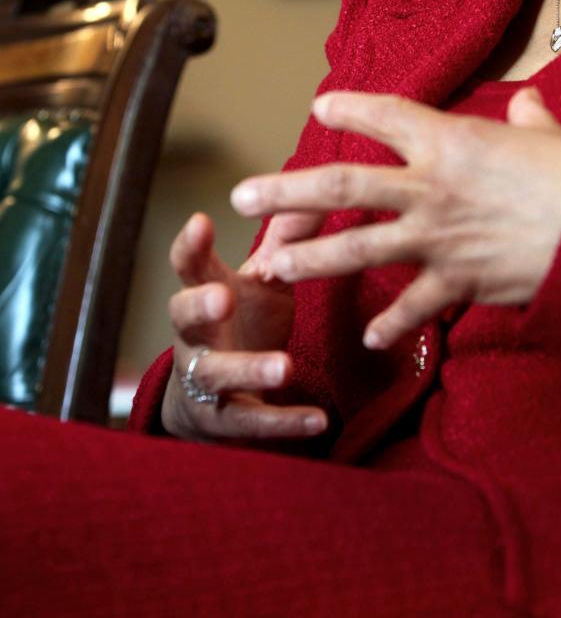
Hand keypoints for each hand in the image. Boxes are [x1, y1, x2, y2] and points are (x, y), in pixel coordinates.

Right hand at [160, 212, 327, 442]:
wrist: (214, 401)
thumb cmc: (244, 322)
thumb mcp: (263, 281)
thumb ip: (286, 241)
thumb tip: (320, 193)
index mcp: (206, 292)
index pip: (189, 265)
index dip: (189, 245)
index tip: (201, 221)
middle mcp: (196, 336)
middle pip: (183, 317)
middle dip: (200, 306)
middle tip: (223, 297)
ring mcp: (206, 381)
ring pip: (216, 375)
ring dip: (249, 369)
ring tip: (285, 366)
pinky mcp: (225, 422)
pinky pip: (250, 424)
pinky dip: (284, 422)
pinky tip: (319, 420)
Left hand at [231, 86, 560, 349]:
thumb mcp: (549, 135)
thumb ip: (527, 117)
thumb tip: (528, 99)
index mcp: (451, 141)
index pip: (386, 116)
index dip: (350, 107)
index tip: (320, 106)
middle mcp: (431, 187)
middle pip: (342, 185)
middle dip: (286, 190)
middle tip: (242, 195)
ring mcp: (437, 238)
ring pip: (356, 248)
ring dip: (307, 258)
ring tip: (268, 266)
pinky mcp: (457, 281)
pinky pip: (410, 306)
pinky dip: (388, 322)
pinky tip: (366, 336)